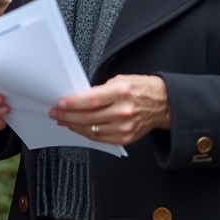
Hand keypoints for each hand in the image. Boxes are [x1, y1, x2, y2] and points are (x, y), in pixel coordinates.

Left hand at [50, 74, 169, 145]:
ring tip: (63, 120)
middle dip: (67, 115)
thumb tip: (80, 98)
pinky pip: (100, 139)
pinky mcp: (125, 138)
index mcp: (121, 93)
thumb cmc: (142, 89)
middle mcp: (123, 111)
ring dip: (73, 125)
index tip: (60, 103)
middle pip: (88, 117)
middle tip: (56, 113)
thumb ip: (100, 90)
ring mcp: (124, 127)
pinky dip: (86, 133)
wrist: (163, 104)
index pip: (91, 100)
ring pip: (91, 130)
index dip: (72, 103)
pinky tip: (78, 127)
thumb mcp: (120, 80)